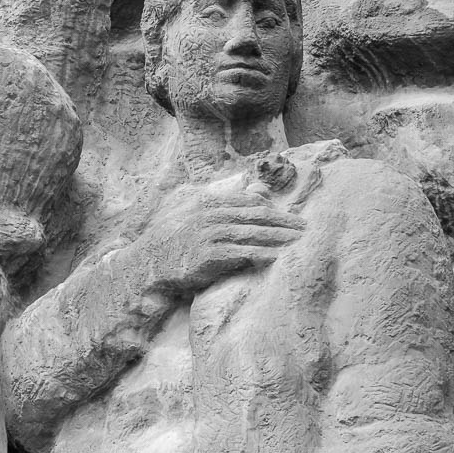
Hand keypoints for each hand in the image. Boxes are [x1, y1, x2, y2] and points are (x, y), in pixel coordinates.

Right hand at [128, 185, 303, 293]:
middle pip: (255, 216)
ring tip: (298, 243)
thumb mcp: (198, 214)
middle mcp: (209, 215)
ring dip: (278, 238)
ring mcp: (207, 234)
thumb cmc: (175, 239)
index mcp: (208, 202)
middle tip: (305, 229)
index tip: (294, 218)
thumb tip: (260, 190)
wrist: (148, 262)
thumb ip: (229, 202)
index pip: (249, 202)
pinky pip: (240, 253)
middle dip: (283, 222)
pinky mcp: (207, 255)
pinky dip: (261, 255)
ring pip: (251, 233)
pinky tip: (277, 258)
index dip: (275, 210)